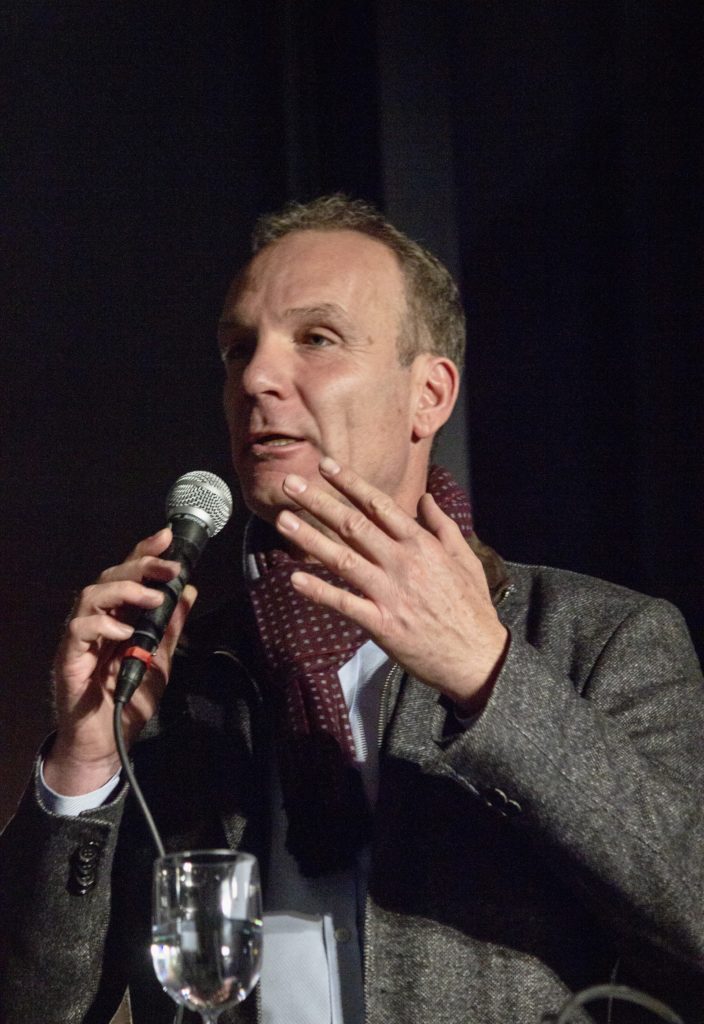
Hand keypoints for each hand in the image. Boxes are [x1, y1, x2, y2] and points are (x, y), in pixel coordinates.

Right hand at [44, 529, 196, 795]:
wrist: (108, 742)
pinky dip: (103, 625)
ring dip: (124, 590)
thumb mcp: (162, 660)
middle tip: (168, 568)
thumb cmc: (128, 700)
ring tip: (152, 598)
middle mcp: (98, 620)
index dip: (145, 552)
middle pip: (110, 577)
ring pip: (91, 595)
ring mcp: (81, 638)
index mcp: (120, 616)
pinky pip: (79, 630)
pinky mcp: (69, 658)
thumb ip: (171, 627)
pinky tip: (124, 632)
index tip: (168, 536)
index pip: (129, 575)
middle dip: (140, 565)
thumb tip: (189, 591)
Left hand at [274, 458, 508, 712]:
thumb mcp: (465, 558)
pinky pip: (344, 603)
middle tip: (290, 482)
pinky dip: (319, 591)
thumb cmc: (471, 606)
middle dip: (319, 501)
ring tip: (283, 520)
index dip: (349, 483)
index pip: (378, 504)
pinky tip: (294, 579)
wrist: (478, 656)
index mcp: (421, 544)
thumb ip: (443, 525)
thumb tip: (426, 498)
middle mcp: (402, 562)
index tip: (325, 465)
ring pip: (343, 559)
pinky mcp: (381, 624)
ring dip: (310, 538)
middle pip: (353, 524)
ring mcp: (390, 593)